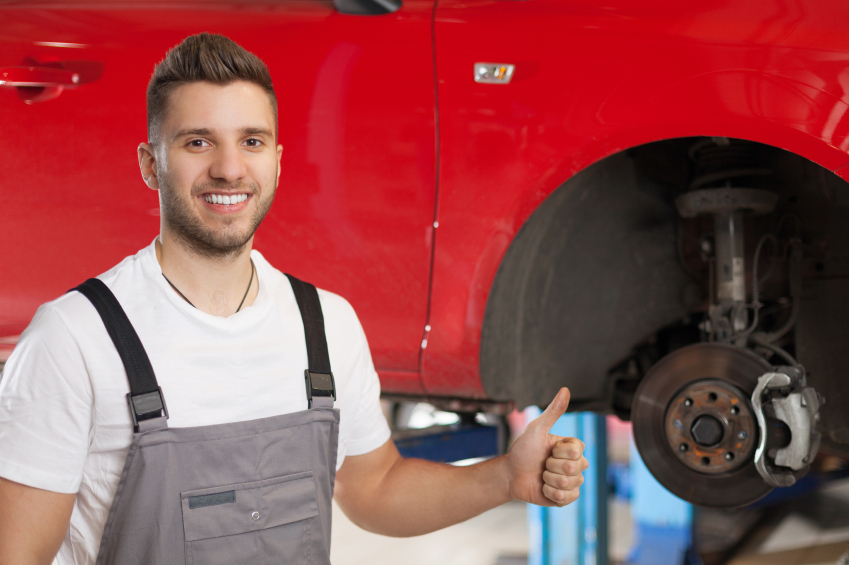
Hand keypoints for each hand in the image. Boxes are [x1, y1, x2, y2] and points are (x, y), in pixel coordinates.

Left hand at [506, 387, 588, 506]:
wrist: (511, 474)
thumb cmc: (524, 449)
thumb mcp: (537, 429)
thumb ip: (553, 411)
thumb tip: (565, 389)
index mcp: (573, 447)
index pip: (577, 451)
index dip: (557, 451)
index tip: (548, 449)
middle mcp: (577, 464)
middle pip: (574, 468)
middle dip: (551, 466)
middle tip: (542, 464)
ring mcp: (573, 482)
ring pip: (568, 484)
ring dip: (548, 480)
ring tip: (542, 476)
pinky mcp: (566, 498)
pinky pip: (566, 499)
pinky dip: (550, 494)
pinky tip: (543, 488)